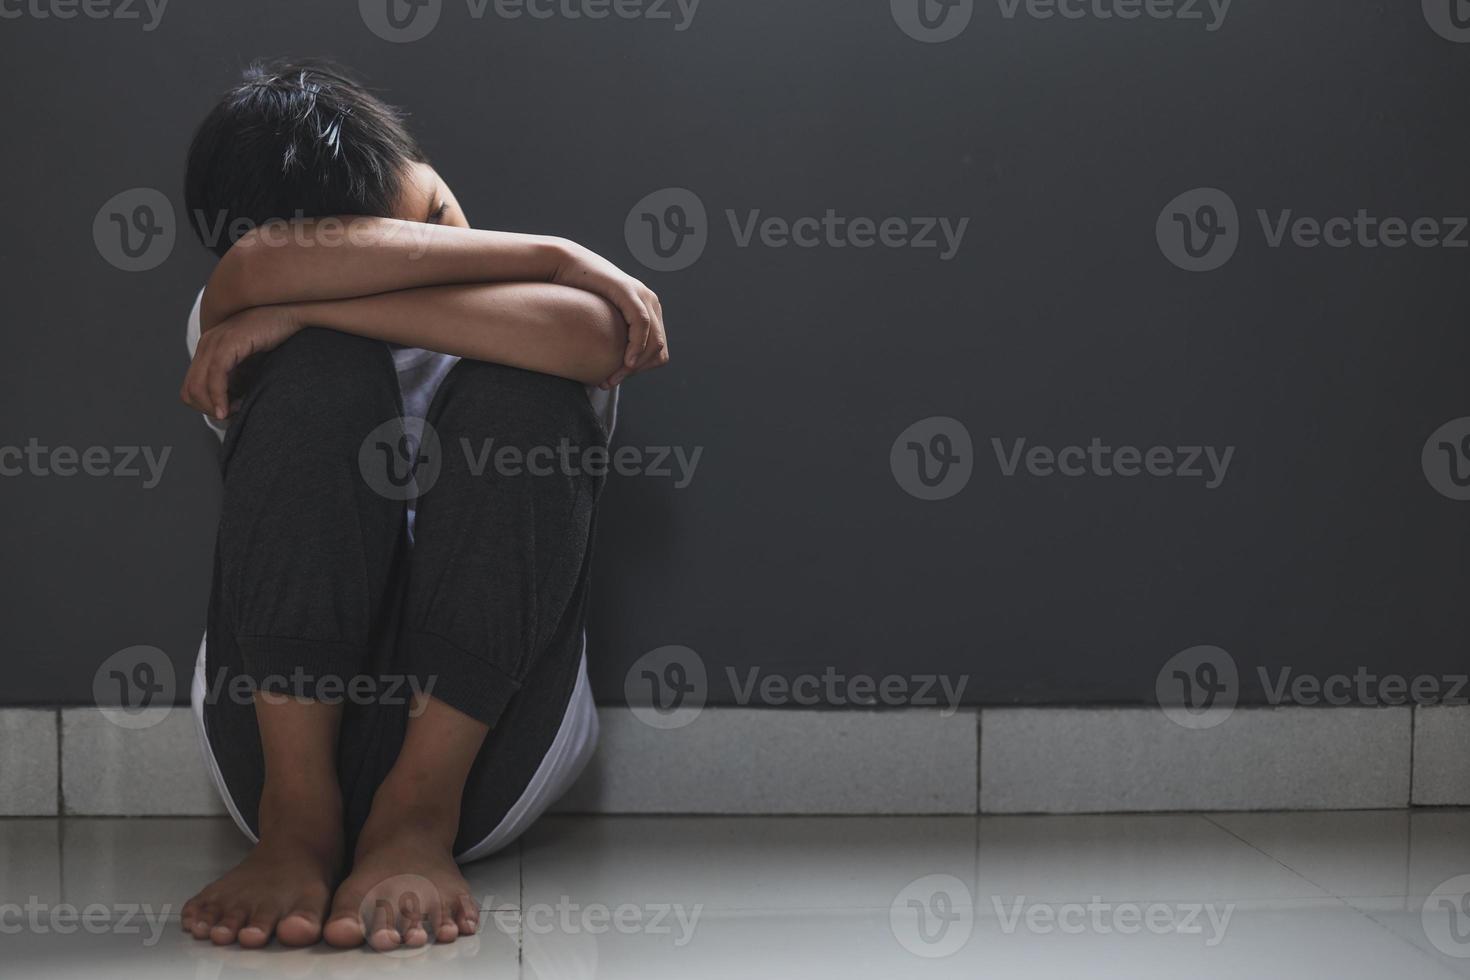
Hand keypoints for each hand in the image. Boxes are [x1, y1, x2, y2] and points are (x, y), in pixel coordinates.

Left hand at [180, 304, 299, 419]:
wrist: (290, 313)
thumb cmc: (275, 338)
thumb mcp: (251, 364)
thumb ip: (238, 381)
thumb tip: (231, 407)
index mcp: (209, 348)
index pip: (190, 387)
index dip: (206, 406)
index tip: (229, 412)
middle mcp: (206, 344)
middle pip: (189, 390)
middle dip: (208, 410)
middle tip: (231, 415)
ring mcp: (215, 342)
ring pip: (197, 387)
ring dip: (213, 406)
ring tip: (234, 411)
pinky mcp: (228, 344)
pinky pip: (215, 376)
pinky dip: (220, 397)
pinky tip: (232, 407)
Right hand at [549, 240, 667, 387]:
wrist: (563, 264)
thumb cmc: (575, 295)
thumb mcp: (600, 321)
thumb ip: (611, 336)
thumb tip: (612, 364)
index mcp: (648, 309)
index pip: (657, 350)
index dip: (640, 370)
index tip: (615, 379)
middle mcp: (650, 302)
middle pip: (659, 349)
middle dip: (637, 371)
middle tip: (611, 382)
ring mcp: (642, 295)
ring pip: (654, 341)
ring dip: (635, 365)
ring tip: (613, 377)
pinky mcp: (629, 292)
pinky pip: (642, 325)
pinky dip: (637, 347)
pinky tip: (626, 362)